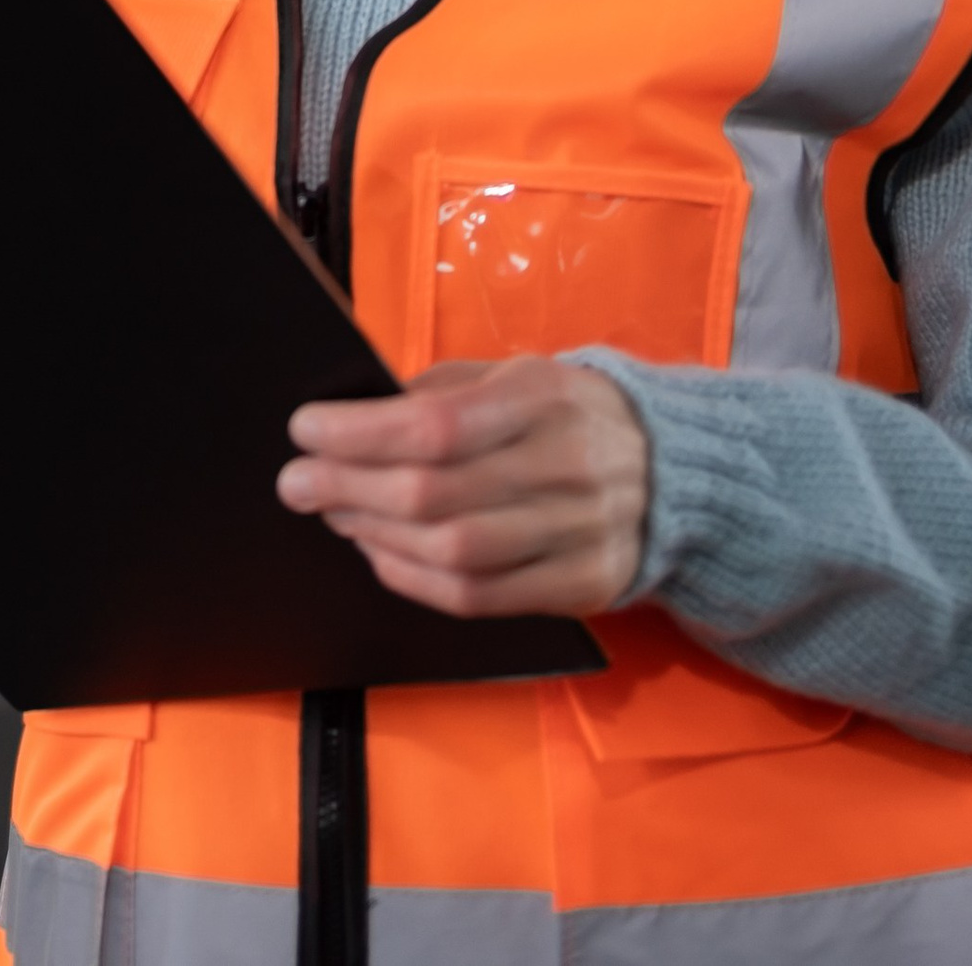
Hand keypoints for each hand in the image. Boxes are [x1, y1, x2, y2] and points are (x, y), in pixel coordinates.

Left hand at [277, 356, 649, 617]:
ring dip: (376, 536)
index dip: (360, 433)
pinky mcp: (581, 585)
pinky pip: (481, 597)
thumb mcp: (512, 375)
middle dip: (349, 488)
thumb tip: (352, 416)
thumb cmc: (565, 413)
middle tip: (296, 482)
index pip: (437, 426)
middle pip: (436, 494)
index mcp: (544, 397)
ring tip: (335, 514)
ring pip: (455, 552)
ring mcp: (579, 533)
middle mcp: (566, 466)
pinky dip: (416, 579)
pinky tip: (380, 554)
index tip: (305, 429)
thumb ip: (440, 392)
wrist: (675, 472)